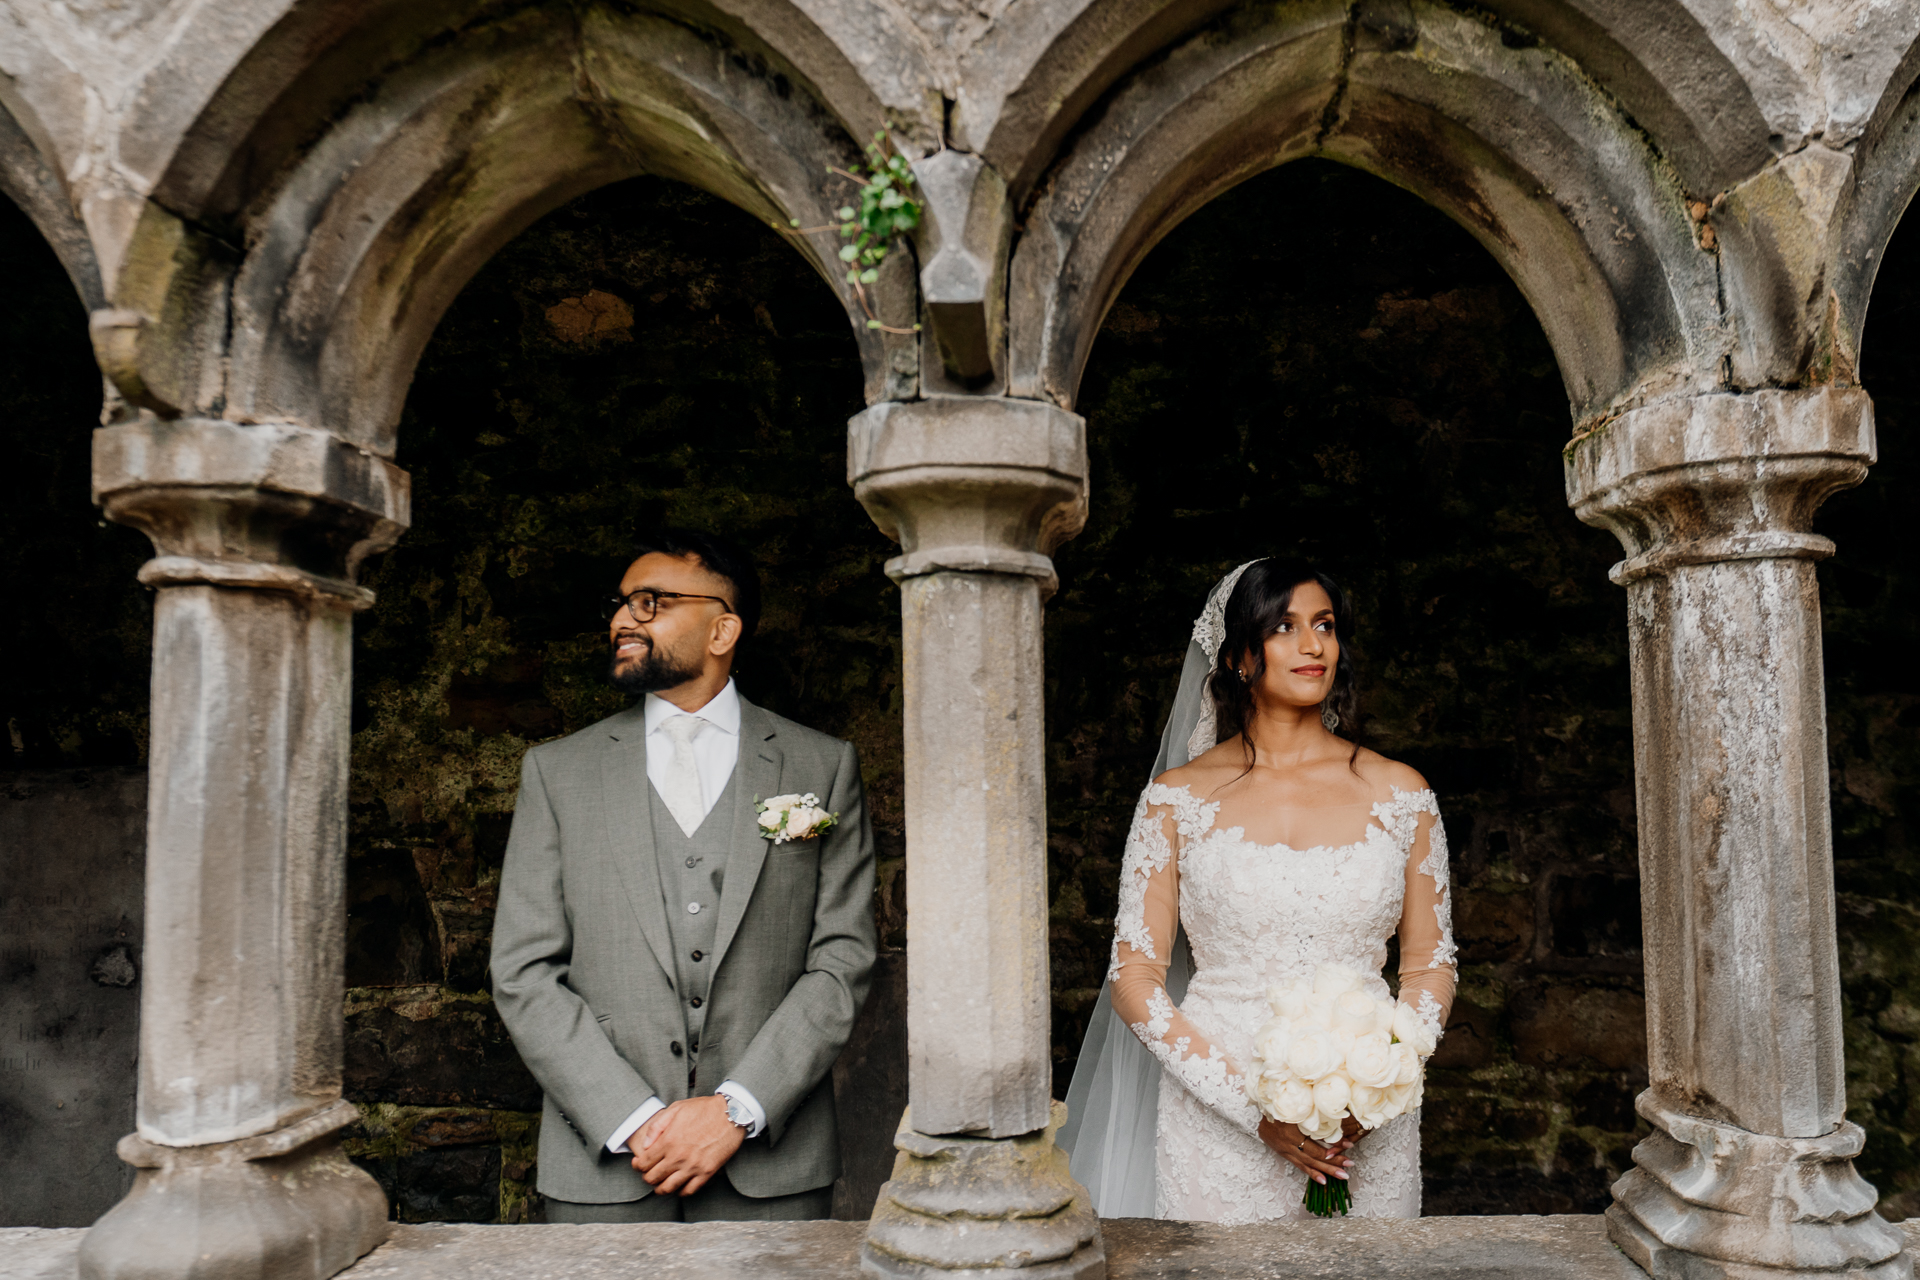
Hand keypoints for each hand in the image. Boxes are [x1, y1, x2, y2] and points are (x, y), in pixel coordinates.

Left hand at [628, 1096, 744, 1195]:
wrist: (732, 1113)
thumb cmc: (704, 1109)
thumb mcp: (676, 1108)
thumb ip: (657, 1127)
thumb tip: (645, 1145)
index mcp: (668, 1141)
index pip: (644, 1163)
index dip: (637, 1166)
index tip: (638, 1164)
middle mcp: (678, 1157)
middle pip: (653, 1178)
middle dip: (647, 1178)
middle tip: (649, 1174)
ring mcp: (693, 1166)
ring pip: (668, 1188)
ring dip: (661, 1188)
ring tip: (661, 1184)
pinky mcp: (707, 1172)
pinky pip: (689, 1190)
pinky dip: (680, 1192)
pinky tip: (679, 1186)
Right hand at [1258, 1116, 1353, 1185]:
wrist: (1260, 1110)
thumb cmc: (1279, 1105)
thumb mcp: (1294, 1107)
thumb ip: (1310, 1114)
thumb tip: (1333, 1119)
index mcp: (1290, 1133)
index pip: (1315, 1145)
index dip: (1333, 1147)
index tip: (1349, 1145)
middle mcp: (1288, 1145)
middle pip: (1313, 1158)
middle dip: (1333, 1163)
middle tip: (1349, 1167)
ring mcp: (1285, 1151)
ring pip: (1307, 1164)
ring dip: (1325, 1171)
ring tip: (1342, 1176)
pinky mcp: (1283, 1153)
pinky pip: (1299, 1165)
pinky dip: (1311, 1173)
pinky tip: (1322, 1180)